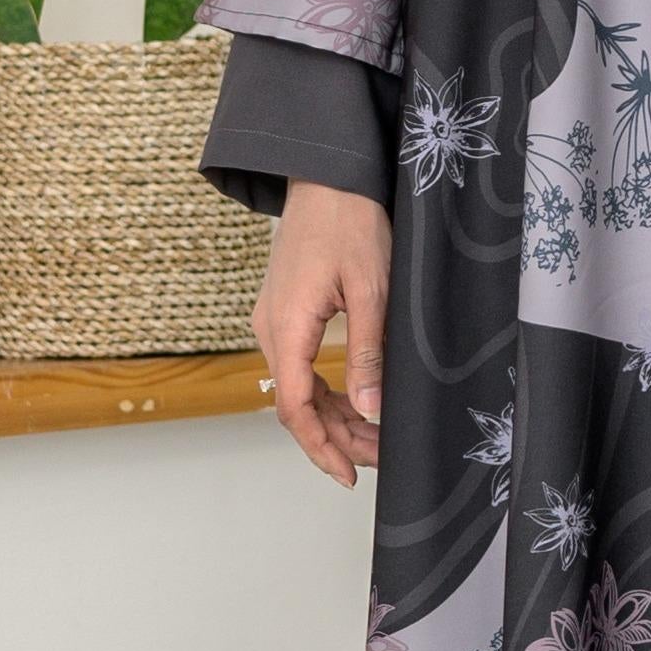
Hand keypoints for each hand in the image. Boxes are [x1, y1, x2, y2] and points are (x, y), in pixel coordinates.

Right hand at [257, 185, 389, 484]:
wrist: (327, 176)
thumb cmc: (350, 222)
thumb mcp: (371, 290)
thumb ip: (367, 353)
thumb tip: (370, 411)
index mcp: (286, 327)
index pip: (293, 407)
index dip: (320, 447)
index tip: (347, 474)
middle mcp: (271, 330)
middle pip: (296, 404)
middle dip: (337, 438)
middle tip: (380, 459)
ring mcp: (275, 323)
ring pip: (299, 388)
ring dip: (335, 417)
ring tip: (375, 440)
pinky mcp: (286, 315)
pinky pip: (300, 367)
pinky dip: (327, 392)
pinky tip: (357, 406)